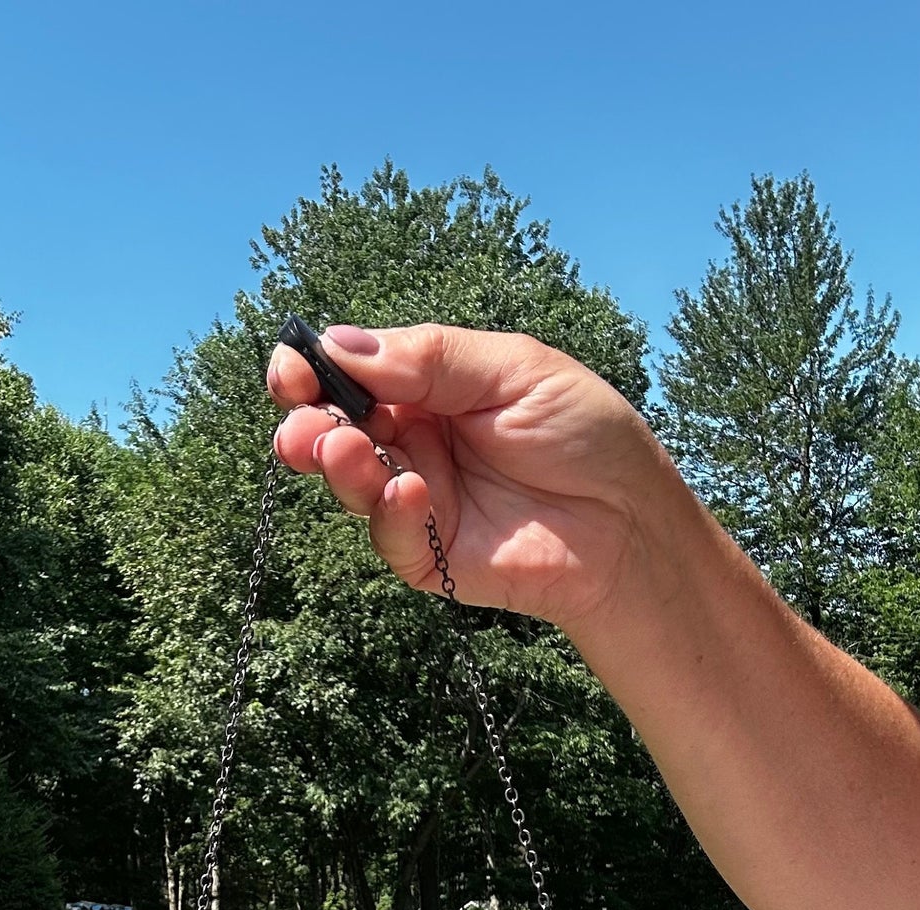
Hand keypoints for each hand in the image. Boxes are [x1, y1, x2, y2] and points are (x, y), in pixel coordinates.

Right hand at [268, 322, 686, 635]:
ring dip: (338, 465)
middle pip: (334, 430)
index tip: (290, 370)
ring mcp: (416, 500)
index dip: (313, 371)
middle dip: (309, 425)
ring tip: (344, 450)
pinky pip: (388, 535)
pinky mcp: (427, 556)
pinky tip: (411, 492)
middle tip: (305, 426)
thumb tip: (340, 344)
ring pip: (350, 483)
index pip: (352, 374)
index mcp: (427, 387)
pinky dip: (390, 513)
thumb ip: (429, 359)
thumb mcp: (512, 371)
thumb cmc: (584, 436)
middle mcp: (412, 441)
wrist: (628, 523)